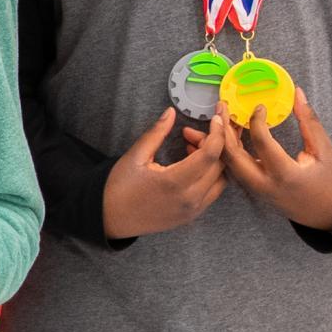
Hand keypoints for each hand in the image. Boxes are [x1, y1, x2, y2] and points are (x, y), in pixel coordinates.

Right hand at [102, 106, 230, 238]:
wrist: (110, 218)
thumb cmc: (119, 188)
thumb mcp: (135, 156)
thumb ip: (156, 133)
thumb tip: (170, 113)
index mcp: (174, 182)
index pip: (209, 154)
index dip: (216, 133)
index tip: (215, 120)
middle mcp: (188, 199)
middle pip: (219, 166)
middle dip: (211, 144)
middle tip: (190, 134)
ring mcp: (192, 210)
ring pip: (221, 180)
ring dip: (213, 161)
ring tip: (191, 149)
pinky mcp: (191, 215)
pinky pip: (212, 192)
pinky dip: (210, 175)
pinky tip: (192, 165)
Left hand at [222, 90, 331, 232]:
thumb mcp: (326, 150)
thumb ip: (309, 121)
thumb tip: (298, 92)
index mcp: (287, 175)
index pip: (262, 143)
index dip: (256, 121)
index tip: (259, 107)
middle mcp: (267, 186)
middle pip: (233, 157)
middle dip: (224, 130)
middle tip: (223, 107)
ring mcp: (258, 192)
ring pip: (230, 165)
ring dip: (223, 142)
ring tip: (223, 119)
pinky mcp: (256, 192)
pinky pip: (236, 171)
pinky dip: (230, 152)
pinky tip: (232, 135)